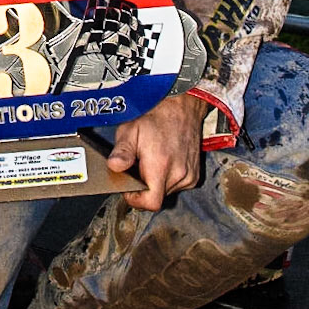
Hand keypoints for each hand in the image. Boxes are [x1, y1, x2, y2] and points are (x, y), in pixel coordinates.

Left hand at [107, 92, 209, 211]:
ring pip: (166, 192)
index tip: (129, 189)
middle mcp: (179, 174)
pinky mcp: (194, 176)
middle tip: (138, 167)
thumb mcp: (131, 130)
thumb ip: (122, 151)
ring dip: (156, 182)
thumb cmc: (155, 117)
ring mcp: (189, 176)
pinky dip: (168, 178)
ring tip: (152, 161)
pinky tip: (164, 161)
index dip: (136, 200)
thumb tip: (114, 167)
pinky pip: (177, 186)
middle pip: (156, 197)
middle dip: (144, 187)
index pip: (151, 202)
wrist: (181, 106)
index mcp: (161, 165)